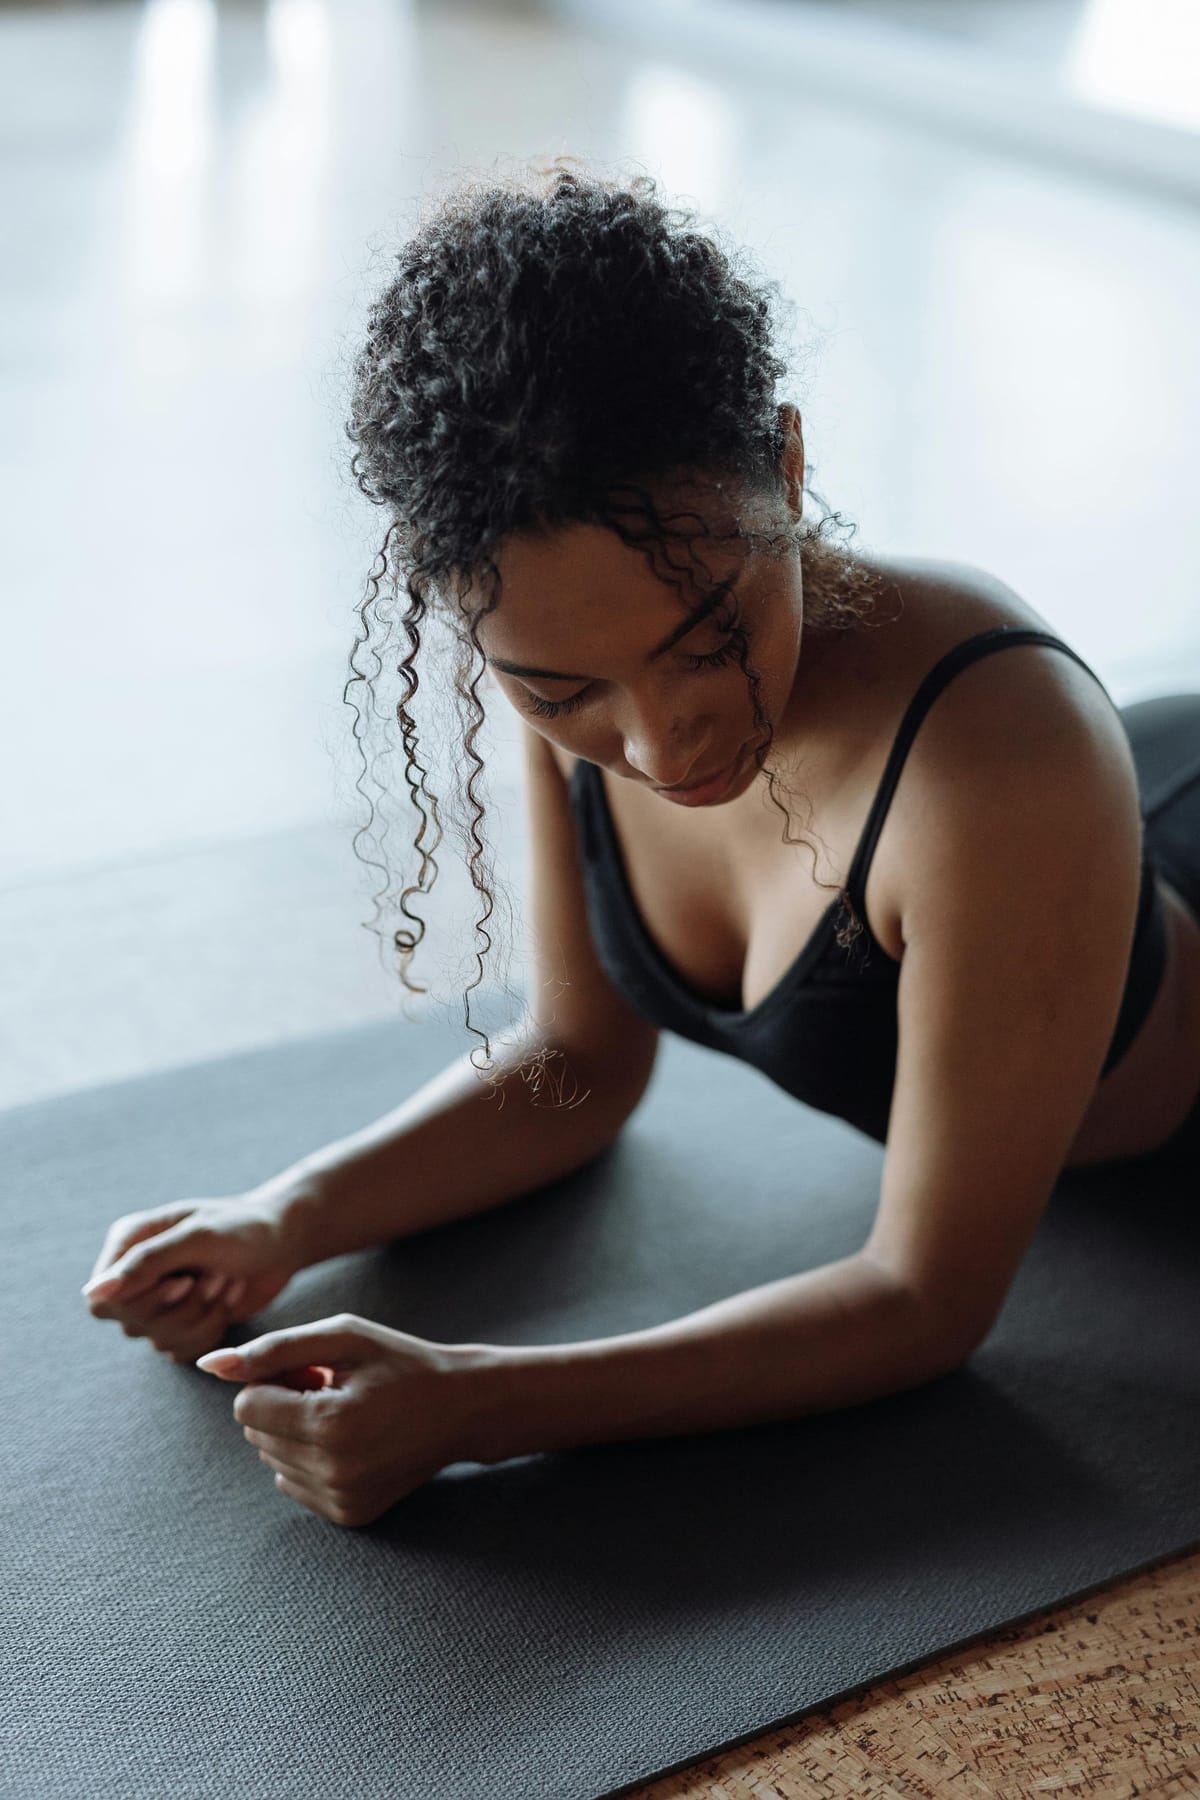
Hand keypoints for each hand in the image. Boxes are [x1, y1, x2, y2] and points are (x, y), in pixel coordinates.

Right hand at [82, 1192, 305, 1364]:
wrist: (284, 1238)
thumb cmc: (243, 1227)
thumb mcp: (197, 1238)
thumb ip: (145, 1264)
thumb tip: (93, 1294)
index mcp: (128, 1244)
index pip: (102, 1302)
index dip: (142, 1303)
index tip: (183, 1282)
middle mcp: (135, 1275)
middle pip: (131, 1326)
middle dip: (183, 1307)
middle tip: (215, 1275)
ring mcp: (159, 1301)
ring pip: (159, 1341)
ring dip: (203, 1317)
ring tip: (224, 1282)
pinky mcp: (183, 1321)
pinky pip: (183, 1350)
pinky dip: (212, 1330)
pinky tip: (226, 1301)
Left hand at [195, 1314, 472, 1527]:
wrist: (462, 1408)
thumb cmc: (401, 1362)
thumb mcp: (343, 1337)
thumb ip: (273, 1348)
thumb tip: (209, 1365)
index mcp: (328, 1424)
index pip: (246, 1408)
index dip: (275, 1380)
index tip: (316, 1371)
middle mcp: (332, 1471)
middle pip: (256, 1436)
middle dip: (283, 1406)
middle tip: (335, 1389)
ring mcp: (341, 1499)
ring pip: (272, 1461)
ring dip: (296, 1433)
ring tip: (346, 1414)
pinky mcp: (349, 1516)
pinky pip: (292, 1485)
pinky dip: (310, 1460)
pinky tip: (352, 1442)